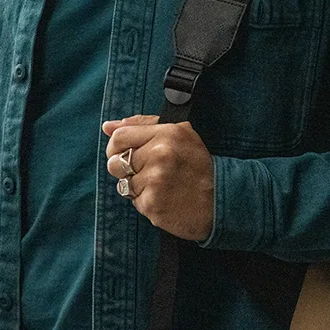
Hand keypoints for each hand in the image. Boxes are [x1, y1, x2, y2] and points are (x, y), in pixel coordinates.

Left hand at [104, 114, 215, 240]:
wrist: (221, 201)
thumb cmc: (198, 165)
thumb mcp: (180, 134)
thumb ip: (143, 125)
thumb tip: (108, 126)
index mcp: (166, 134)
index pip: (119, 137)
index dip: (116, 147)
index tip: (124, 153)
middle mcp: (160, 155)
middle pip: (115, 162)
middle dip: (124, 169)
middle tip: (145, 173)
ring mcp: (156, 181)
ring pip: (124, 184)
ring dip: (137, 187)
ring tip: (160, 186)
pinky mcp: (153, 205)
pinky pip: (134, 202)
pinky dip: (146, 202)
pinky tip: (164, 199)